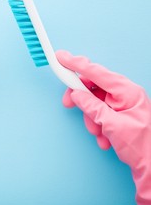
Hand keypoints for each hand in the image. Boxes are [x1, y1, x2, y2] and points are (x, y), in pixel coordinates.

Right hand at [56, 50, 150, 204]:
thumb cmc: (142, 147)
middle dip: (82, 100)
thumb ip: (92, 107)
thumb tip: (77, 95)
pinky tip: (106, 139)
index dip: (76, 64)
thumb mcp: (113, 125)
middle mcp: (126, 95)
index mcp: (128, 91)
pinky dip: (98, 126)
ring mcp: (123, 105)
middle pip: (94, 87)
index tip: (61, 58)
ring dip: (91, 119)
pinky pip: (100, 114)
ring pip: (94, 103)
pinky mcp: (120, 116)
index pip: (97, 72)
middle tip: (68, 104)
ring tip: (100, 134)